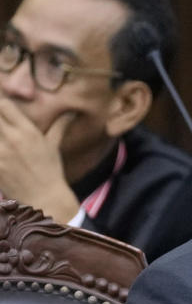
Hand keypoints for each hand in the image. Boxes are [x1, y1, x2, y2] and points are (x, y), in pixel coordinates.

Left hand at [0, 100, 77, 221]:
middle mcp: (13, 139)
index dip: (1, 105)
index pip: (4, 105)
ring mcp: (1, 153)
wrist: (45, 198)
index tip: (3, 111)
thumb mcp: (54, 146)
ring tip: (3, 142)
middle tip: (3, 129)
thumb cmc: (50, 171)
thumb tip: (72, 112)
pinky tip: (1, 156)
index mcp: (28, 132)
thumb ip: (59, 126)